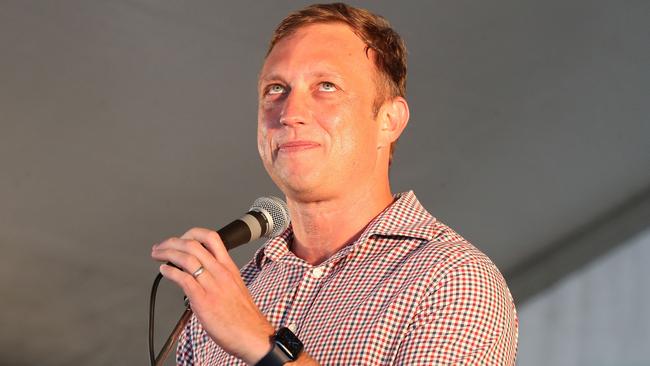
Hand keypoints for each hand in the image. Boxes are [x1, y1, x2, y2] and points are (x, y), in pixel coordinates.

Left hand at [151, 227, 273, 364]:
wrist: (251, 334)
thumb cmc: (243, 316)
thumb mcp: (234, 286)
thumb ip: (217, 277)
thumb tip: (197, 274)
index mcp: (229, 267)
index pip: (211, 237)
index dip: (191, 233)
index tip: (180, 239)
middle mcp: (220, 272)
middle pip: (193, 244)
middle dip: (172, 242)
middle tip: (160, 247)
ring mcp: (212, 285)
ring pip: (187, 258)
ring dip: (167, 254)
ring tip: (157, 255)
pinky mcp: (203, 300)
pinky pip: (183, 279)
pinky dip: (170, 272)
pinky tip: (164, 271)